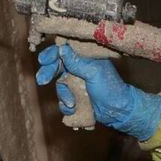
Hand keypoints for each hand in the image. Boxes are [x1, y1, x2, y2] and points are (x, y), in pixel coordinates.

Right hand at [36, 44, 160, 139]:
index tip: (44, 60)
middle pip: (56, 67)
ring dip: (64, 96)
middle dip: (48, 73)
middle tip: (41, 80)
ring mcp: (77, 84)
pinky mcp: (76, 98)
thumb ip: (77, 62)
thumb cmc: (110, 89)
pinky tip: (74, 110)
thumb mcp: (93, 73)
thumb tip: (62, 49)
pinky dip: (67, 107)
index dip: (52, 54)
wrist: (118, 111)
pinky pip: (64, 100)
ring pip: (60, 86)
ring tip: (73, 104)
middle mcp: (79, 69)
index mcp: (85, 58)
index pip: (64, 51)